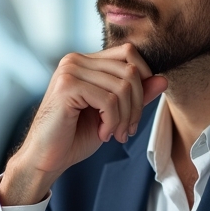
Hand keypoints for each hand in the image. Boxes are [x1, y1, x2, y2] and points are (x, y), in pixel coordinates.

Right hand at [1, 44, 166, 205]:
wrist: (45, 158)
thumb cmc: (74, 136)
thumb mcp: (113, 114)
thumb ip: (136, 95)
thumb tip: (164, 79)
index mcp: (85, 61)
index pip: (128, 52)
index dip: (143, 79)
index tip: (135, 112)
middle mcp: (76, 60)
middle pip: (130, 70)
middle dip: (136, 105)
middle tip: (127, 131)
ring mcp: (70, 71)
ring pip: (123, 87)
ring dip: (125, 117)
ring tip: (115, 134)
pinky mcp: (67, 87)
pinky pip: (109, 100)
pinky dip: (113, 122)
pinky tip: (103, 134)